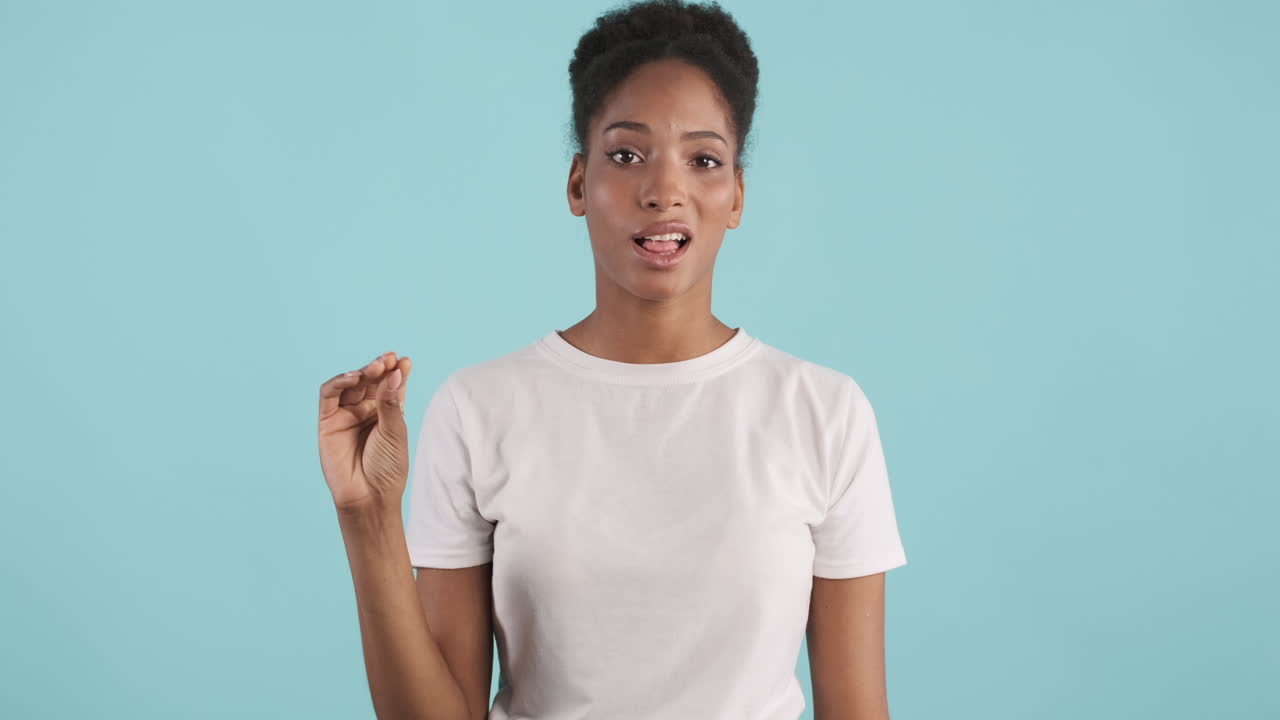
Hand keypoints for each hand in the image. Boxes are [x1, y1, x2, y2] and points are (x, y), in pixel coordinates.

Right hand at [317, 352, 413, 512]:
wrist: (369, 496)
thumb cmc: (387, 467)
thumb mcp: (395, 431)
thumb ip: (390, 402)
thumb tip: (395, 371)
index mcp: (387, 413)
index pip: (391, 385)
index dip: (397, 372)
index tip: (405, 361)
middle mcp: (366, 411)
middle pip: (371, 381)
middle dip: (380, 368)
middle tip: (389, 359)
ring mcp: (346, 415)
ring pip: (352, 384)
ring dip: (363, 372)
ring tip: (377, 366)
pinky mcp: (327, 421)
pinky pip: (329, 395)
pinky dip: (339, 382)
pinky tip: (354, 377)